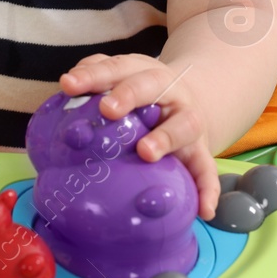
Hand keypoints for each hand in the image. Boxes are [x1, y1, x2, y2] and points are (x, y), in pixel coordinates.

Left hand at [60, 53, 220, 220]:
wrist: (189, 102)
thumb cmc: (141, 94)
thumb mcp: (122, 78)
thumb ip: (96, 76)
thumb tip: (68, 84)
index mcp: (143, 72)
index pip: (116, 68)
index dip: (93, 75)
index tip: (69, 85)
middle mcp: (169, 91)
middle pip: (151, 85)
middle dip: (128, 94)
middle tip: (107, 109)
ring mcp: (187, 119)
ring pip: (184, 124)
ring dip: (166, 137)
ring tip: (146, 152)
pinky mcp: (200, 149)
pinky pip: (207, 168)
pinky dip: (208, 188)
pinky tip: (204, 209)